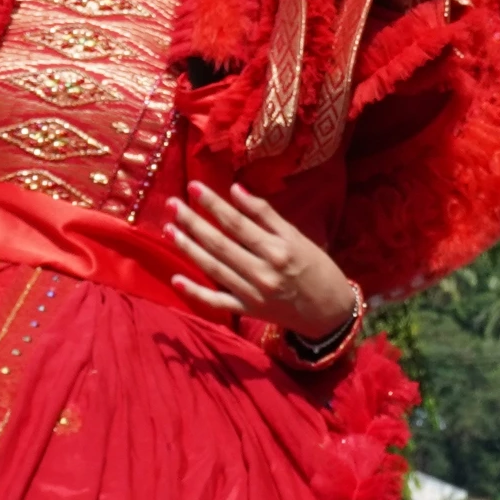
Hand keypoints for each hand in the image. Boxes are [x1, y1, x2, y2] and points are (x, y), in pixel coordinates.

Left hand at [164, 179, 360, 341]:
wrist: (329, 312)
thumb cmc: (316, 268)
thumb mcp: (297, 237)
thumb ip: (266, 214)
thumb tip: (236, 190)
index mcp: (277, 250)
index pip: (237, 223)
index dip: (214, 205)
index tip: (194, 187)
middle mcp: (262, 272)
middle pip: (220, 244)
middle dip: (193, 223)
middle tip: (172, 204)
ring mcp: (253, 294)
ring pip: (213, 269)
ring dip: (188, 249)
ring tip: (169, 229)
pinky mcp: (248, 311)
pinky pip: (217, 302)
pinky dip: (195, 292)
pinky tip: (176, 278)